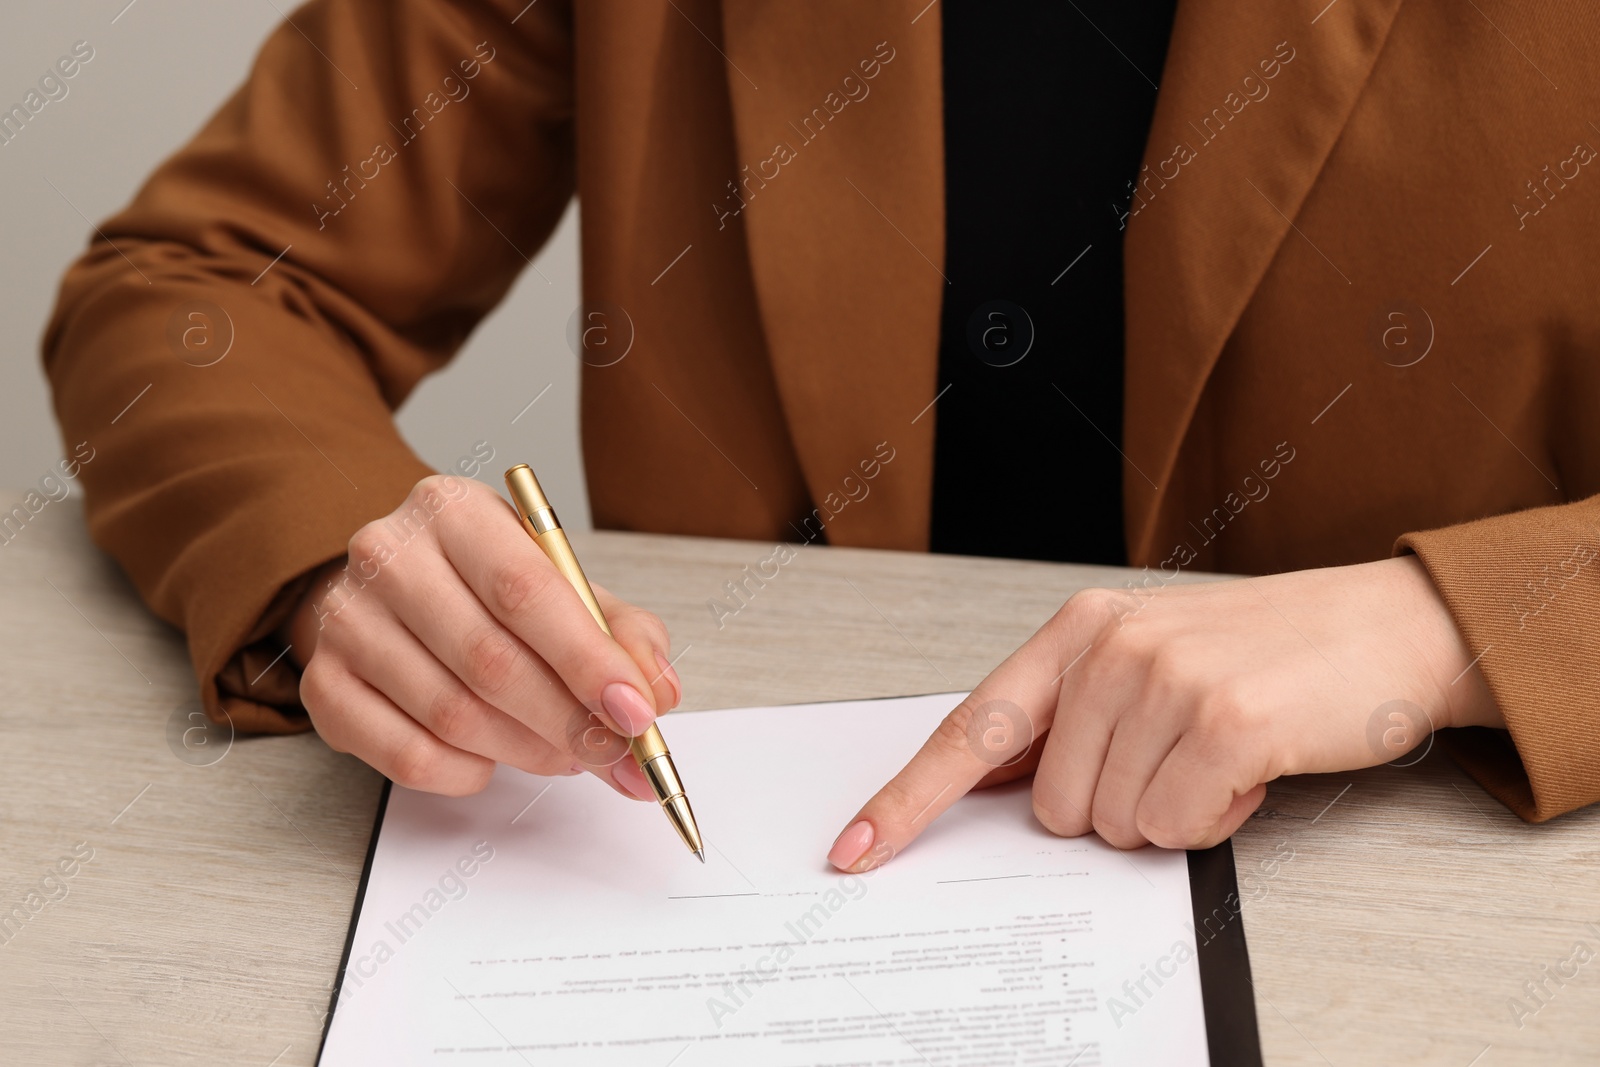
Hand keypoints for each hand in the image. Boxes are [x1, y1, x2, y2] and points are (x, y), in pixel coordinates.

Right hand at [281, 475, 681, 797]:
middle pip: (490, 660)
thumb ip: (622, 632)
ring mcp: (346, 621)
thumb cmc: (487, 587)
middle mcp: (388, 555)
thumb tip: (657, 690)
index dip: (588, 661)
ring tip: (564, 754)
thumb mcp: (563, 585)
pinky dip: (464, 772)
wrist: (392, 589)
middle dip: (567, 722)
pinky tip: (490, 758)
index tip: (636, 712)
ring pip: (451, 716)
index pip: (526, 590)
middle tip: (614, 754)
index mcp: (454, 510)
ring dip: (525, 751)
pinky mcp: (323, 684)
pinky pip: (405, 755)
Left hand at [828, 556, 1503, 867]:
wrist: (1383, 626)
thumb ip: (1069, 716)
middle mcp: (1109, 647)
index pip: (970, 729)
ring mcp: (1165, 679)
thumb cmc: (1260, 656)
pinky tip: (1247, 773)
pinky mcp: (1224, 721)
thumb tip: (991, 786)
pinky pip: (1175, 831)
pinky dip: (1213, 823)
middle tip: (1176, 763)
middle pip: (1051, 808)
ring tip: (1218, 759)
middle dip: (1113, 811)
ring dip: (1170, 815)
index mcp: (1077, 631)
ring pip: (1113, 826)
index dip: (909, 799)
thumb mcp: (1146, 662)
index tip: (857, 848)